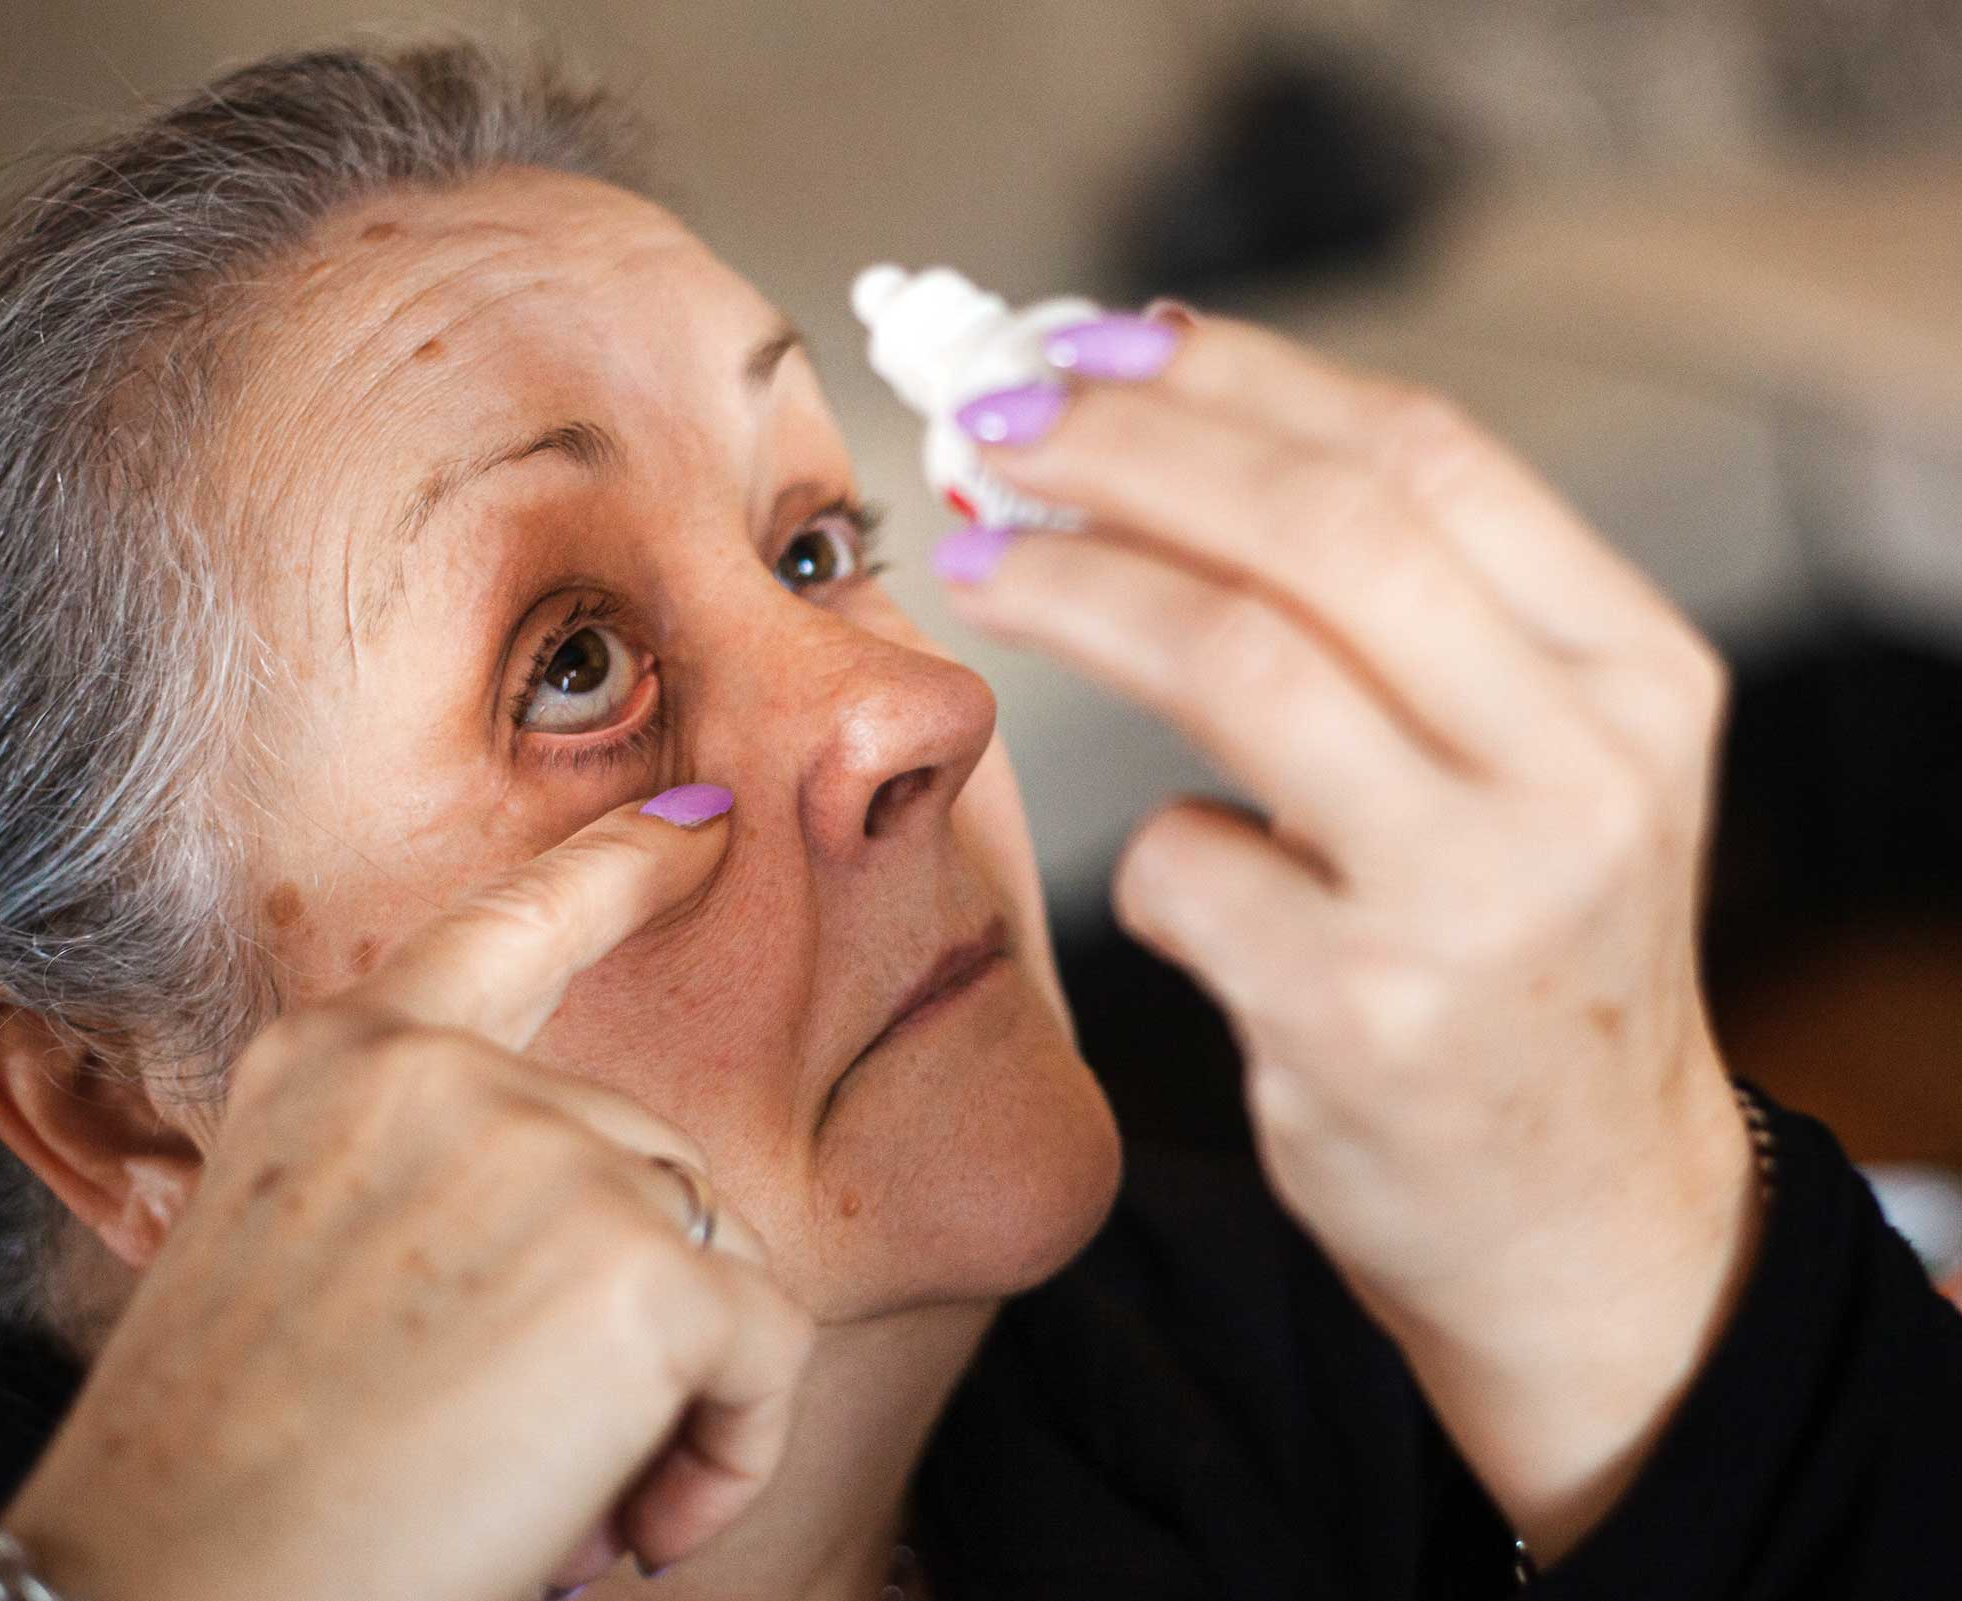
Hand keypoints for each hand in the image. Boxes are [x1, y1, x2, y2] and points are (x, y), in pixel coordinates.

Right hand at [0, 795, 813, 1600]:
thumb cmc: (225, 1475)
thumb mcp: (296, 1266)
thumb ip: (435, 1195)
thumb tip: (599, 1249)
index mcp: (339, 1059)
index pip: (509, 924)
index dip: (623, 866)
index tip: (708, 819)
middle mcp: (441, 1073)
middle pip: (642, 1157)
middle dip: (627, 1300)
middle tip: (530, 1452)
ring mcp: (543, 1152)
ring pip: (708, 1252)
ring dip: (674, 1387)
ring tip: (567, 1505)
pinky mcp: (636, 1265)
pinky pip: (767, 1346)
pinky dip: (733, 1448)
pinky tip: (633, 1529)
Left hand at [941, 311, 1758, 1554]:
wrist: (1586, 1218)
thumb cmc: (1524, 962)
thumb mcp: (1542, 769)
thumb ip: (1413, 623)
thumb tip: (1171, 435)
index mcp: (1634, 674)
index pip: (1422, 456)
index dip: (1235, 379)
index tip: (1093, 347)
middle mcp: (1580, 769)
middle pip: (1319, 527)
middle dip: (1126, 452)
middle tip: (992, 428)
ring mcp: (1476, 895)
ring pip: (1235, 657)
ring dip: (1076, 588)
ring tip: (977, 561)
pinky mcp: (1363, 1013)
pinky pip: (1182, 865)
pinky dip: (1149, 850)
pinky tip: (1184, 879)